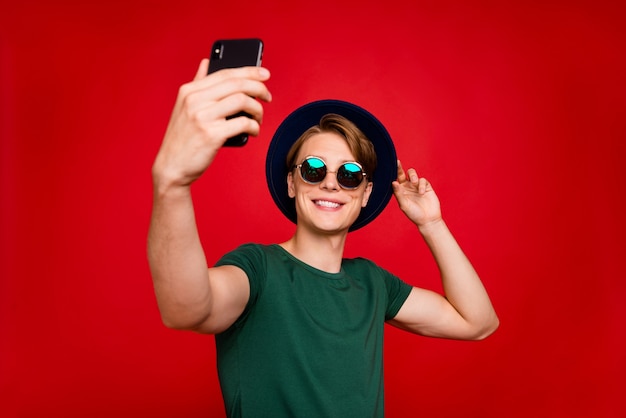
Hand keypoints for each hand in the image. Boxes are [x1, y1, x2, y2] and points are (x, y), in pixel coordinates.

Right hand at [152, 59, 271, 189]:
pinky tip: (254, 131)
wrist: (171, 166)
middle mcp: (194, 100)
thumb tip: (206, 62)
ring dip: (258, 109)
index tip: (265, 74)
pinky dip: (254, 127)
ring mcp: (202, 117)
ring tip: (259, 118)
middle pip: (236, 84)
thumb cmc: (182, 139)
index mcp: (189, 91)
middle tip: (268, 97)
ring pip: (242, 101)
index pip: (225, 73)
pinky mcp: (211, 135)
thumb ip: (197, 84)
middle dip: (259, 88)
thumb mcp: (183, 107)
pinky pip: (243, 123)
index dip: (249, 71)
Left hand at [392, 160, 441, 227]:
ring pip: (412, 174)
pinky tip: (421, 192)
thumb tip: (393, 182)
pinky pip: (423, 180)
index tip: (389, 165)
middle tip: (397, 163)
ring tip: (414, 182)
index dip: (392, 173)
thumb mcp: (404, 204)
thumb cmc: (414, 214)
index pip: (395, 179)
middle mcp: (407, 187)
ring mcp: (416, 186)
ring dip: (412, 176)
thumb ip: (399, 194)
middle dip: (399, 168)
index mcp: (400, 190)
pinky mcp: (426, 186)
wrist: (428, 220)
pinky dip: (421, 185)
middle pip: (402, 173)